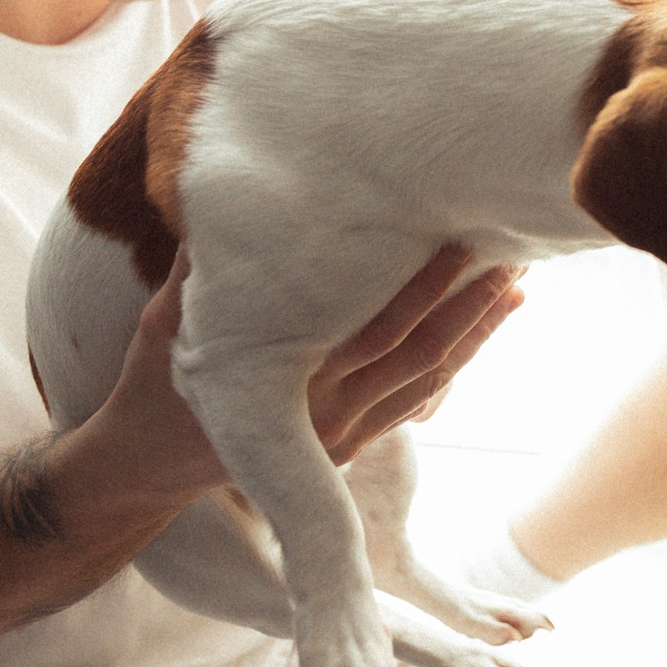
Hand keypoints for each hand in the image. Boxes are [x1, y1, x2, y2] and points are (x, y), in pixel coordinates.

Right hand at [92, 246, 525, 506]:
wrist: (151, 466)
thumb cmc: (155, 384)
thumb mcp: (164, 324)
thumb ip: (198, 272)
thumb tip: (216, 200)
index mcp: (288, 382)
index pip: (375, 333)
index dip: (423, 291)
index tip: (459, 245)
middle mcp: (327, 415)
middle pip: (419, 357)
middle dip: (468, 309)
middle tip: (511, 259)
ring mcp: (345, 436)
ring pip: (428, 381)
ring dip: (474, 335)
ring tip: (516, 287)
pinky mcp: (354, 446)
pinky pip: (417, 399)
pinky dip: (455, 364)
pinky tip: (484, 329)